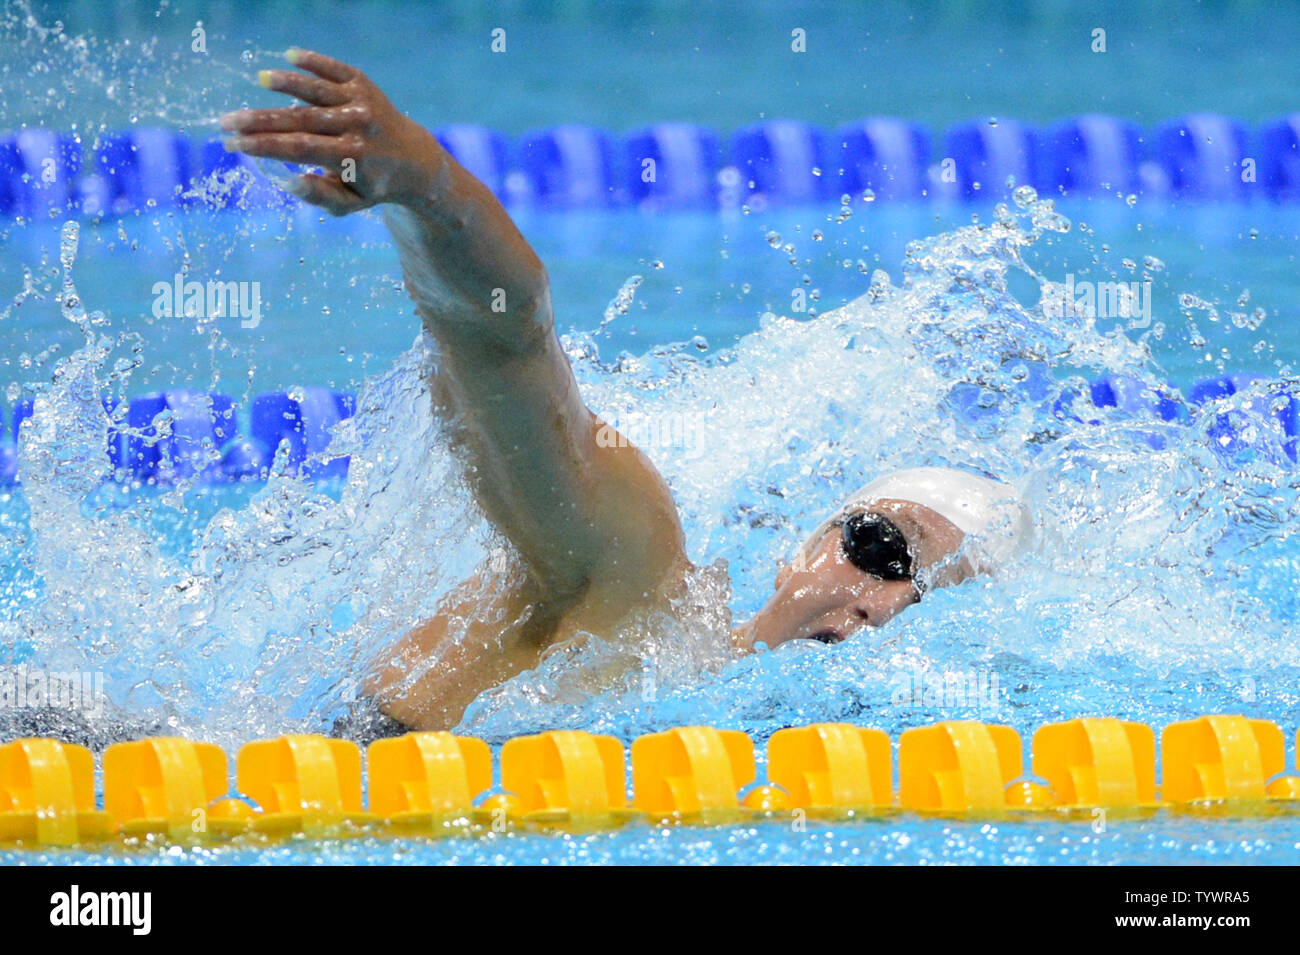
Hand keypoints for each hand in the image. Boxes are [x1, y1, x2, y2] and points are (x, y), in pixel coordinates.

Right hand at [219, 48, 443, 214]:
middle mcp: (357, 125)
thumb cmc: (371, 185)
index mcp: (351, 156)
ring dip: (287, 83)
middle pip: (300, 120)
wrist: (412, 158)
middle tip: (225, 122)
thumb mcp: (348, 203)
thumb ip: (319, 195)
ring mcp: (361, 101)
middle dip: (259, 121)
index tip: (233, 144)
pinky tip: (289, 56)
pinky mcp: (363, 83)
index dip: (263, 146)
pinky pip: (334, 69)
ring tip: (259, 80)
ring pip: (318, 90)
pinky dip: (314, 62)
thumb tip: (287, 182)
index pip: (299, 149)